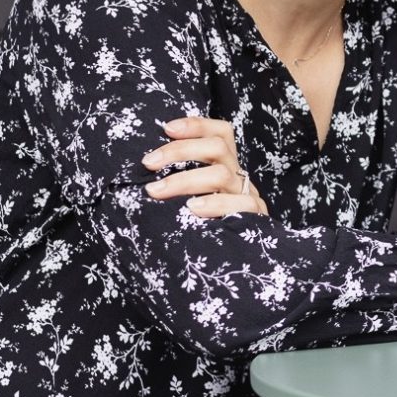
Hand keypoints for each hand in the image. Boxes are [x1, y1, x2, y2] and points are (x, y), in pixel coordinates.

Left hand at [142, 116, 267, 217]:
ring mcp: (248, 197)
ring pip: (222, 174)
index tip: (166, 128)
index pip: (221, 132)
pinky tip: (192, 211)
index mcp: (224, 166)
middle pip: (217, 147)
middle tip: (148, 164)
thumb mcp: (185, 199)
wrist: (225, 272)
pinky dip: (215, 205)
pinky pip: (241, 206)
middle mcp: (238, 177)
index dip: (196, 125)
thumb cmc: (194, 228)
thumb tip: (141, 167)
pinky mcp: (256, 220)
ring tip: (157, 192)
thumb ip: (173, 180)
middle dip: (179, 151)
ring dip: (185, 180)